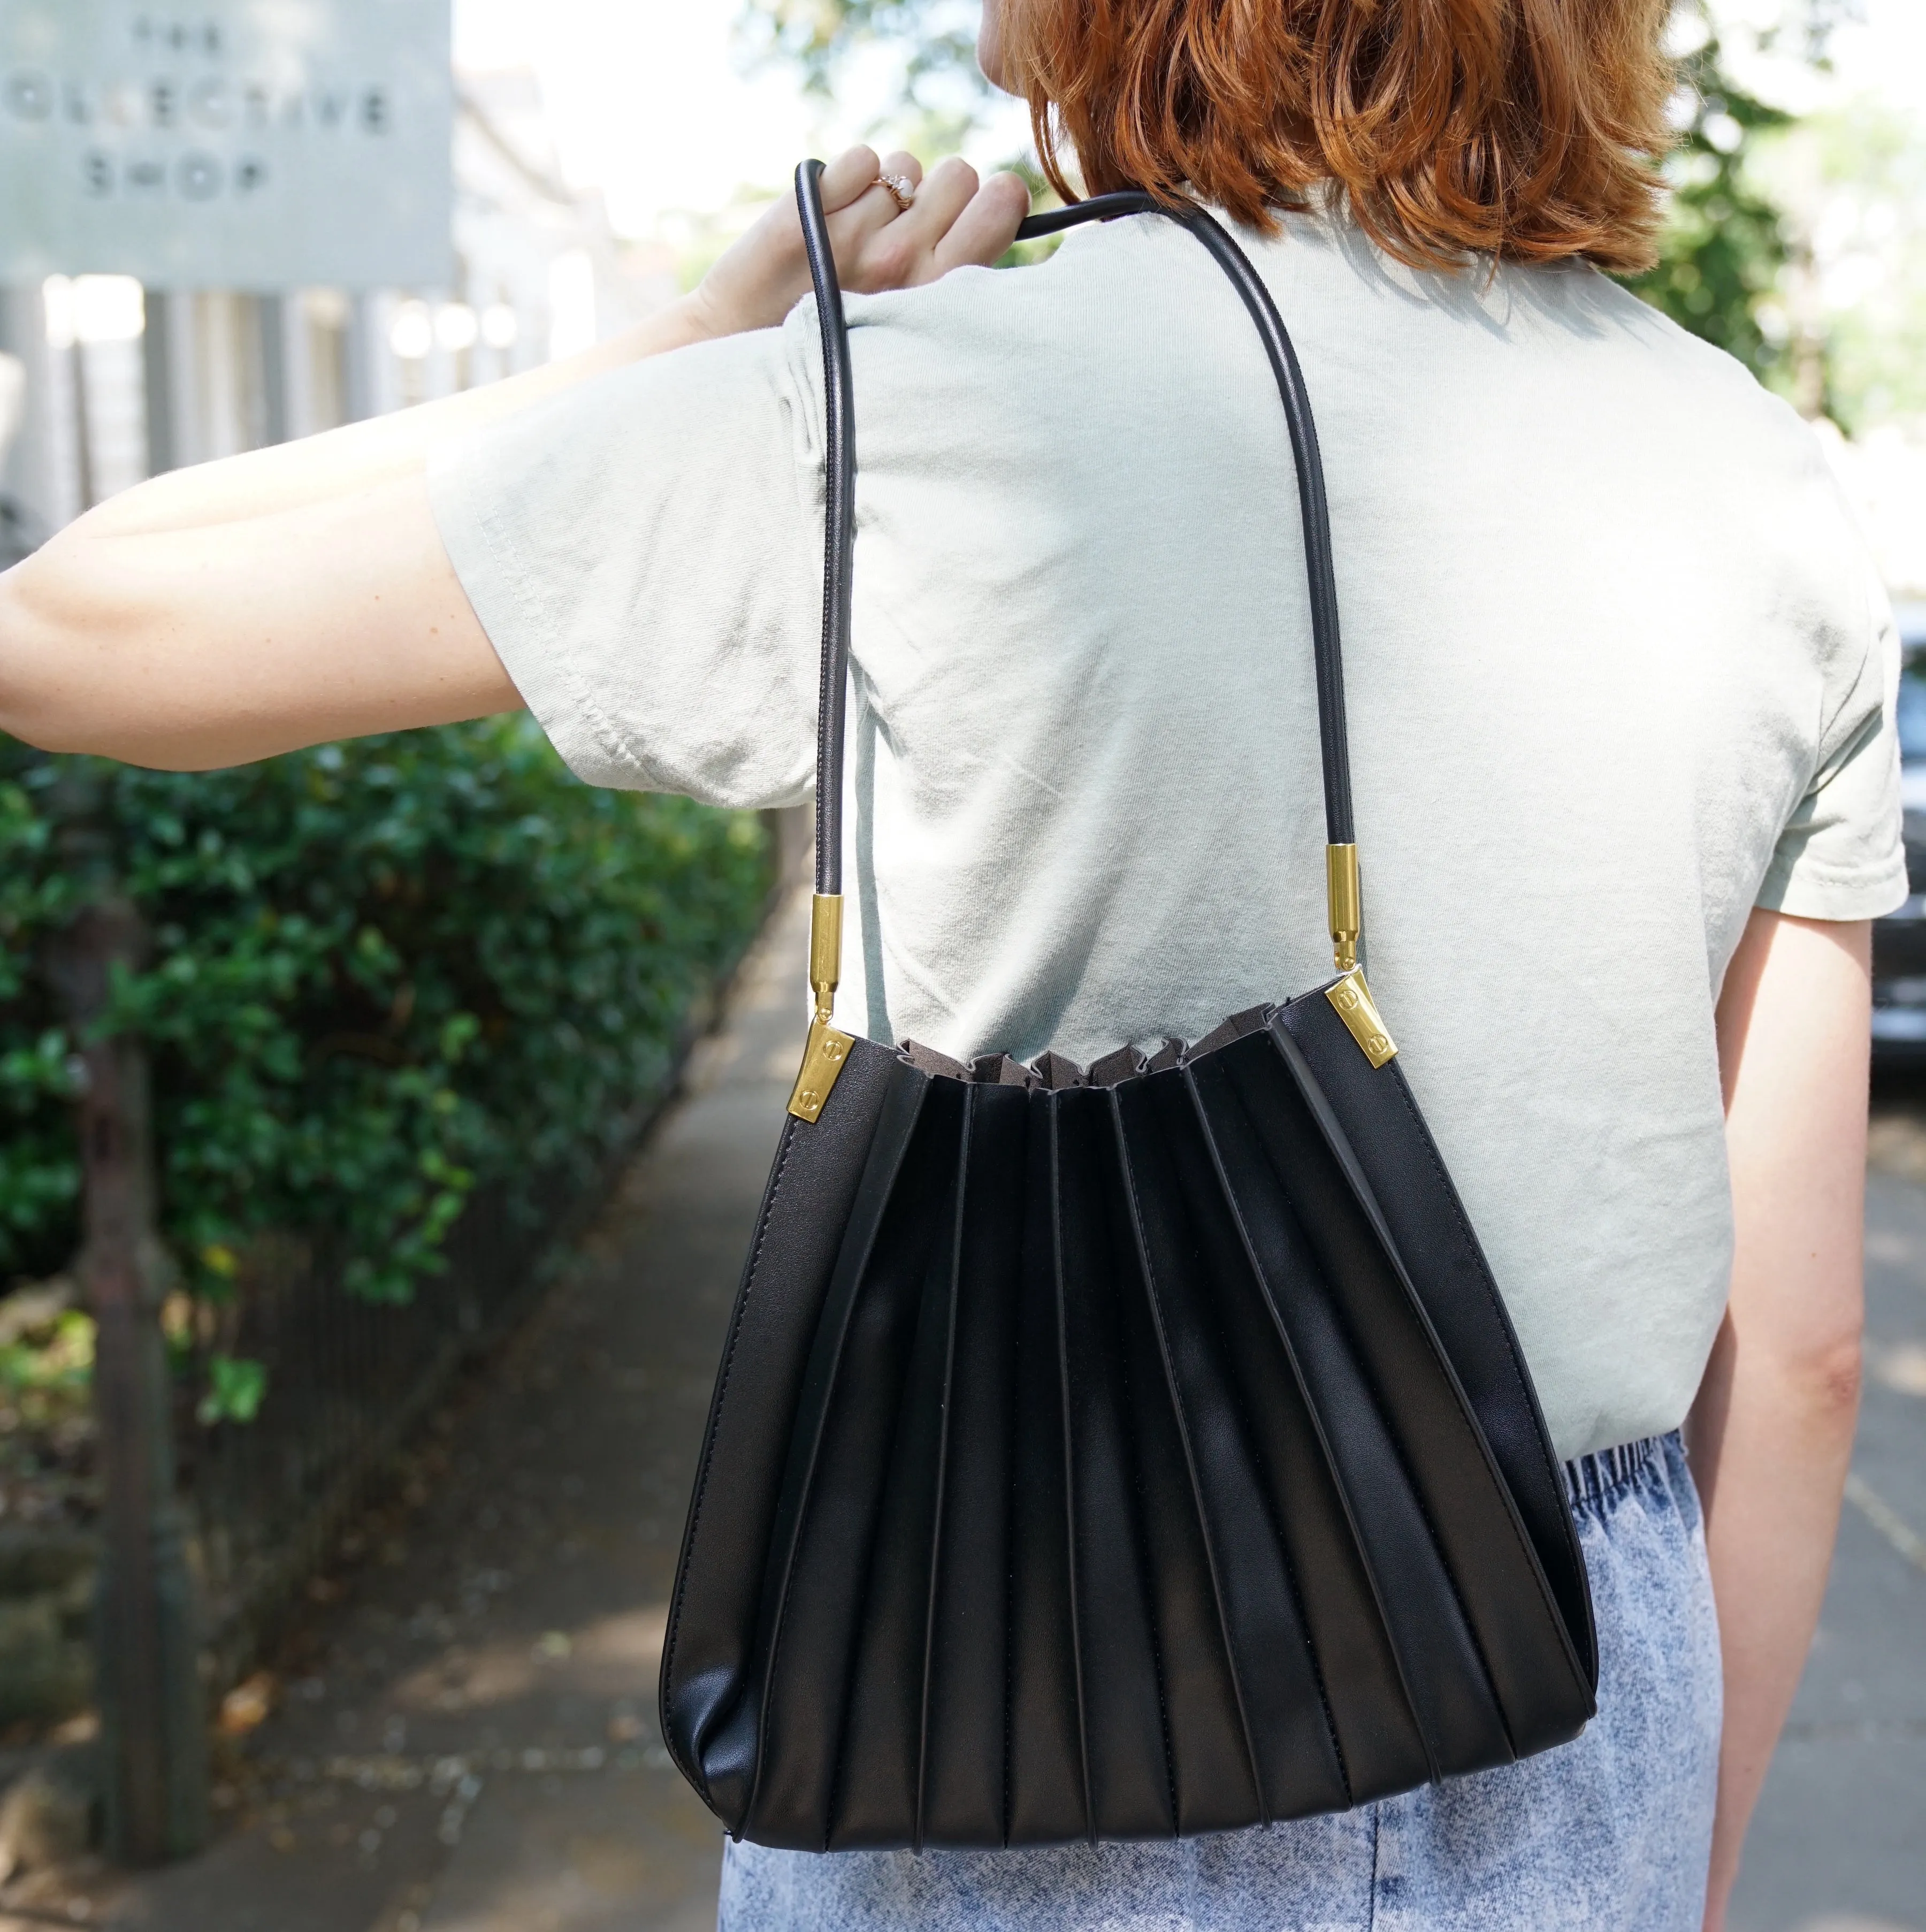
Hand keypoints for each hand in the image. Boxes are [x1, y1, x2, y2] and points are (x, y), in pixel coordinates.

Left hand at [686, 144, 1029, 340]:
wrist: (747, 359)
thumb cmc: (844, 352)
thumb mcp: (916, 335)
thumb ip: (958, 276)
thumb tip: (999, 216)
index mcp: (938, 292)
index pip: (1003, 199)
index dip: (988, 204)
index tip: (965, 226)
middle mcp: (900, 260)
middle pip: (958, 174)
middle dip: (938, 197)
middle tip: (906, 238)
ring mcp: (851, 233)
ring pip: (904, 166)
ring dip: (888, 193)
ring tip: (859, 239)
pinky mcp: (806, 208)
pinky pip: (859, 158)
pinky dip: (848, 178)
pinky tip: (832, 217)